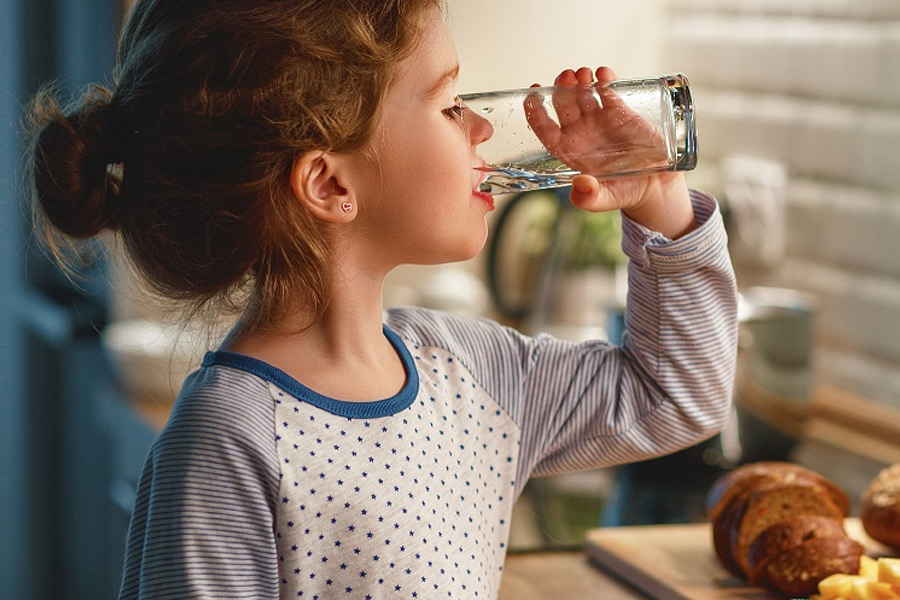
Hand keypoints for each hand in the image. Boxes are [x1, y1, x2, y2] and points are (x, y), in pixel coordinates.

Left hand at [527, 67, 695, 238]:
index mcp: (569, 150)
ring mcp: (599, 119)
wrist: (654, 184)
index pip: (545, 128)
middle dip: (561, 89)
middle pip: (563, 105)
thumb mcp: (605, 199)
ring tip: (583, 74)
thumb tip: (580, 186)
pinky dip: (605, 80)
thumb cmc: (624, 191)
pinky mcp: (620, 111)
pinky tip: (604, 74)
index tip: (531, 96)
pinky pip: (608, 91)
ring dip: (580, 80)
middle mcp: (581, 132)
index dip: (535, 112)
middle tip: (565, 77)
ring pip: (583, 93)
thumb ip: (590, 198)